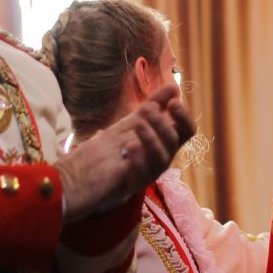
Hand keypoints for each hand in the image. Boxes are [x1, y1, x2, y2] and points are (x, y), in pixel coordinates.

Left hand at [56, 84, 194, 222]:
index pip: (186, 130)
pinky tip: (129, 146)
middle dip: (162, 123)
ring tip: (138, 124)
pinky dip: (139, 158)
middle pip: (175, 141)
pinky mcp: (134, 186)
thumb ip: (155, 104)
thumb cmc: (115, 146)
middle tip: (147, 109)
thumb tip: (173, 87)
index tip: (172, 103)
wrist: (86, 174)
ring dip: (152, 138)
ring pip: (163, 158)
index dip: (183, 117)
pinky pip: (144, 174)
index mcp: (165, 142)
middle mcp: (162, 158)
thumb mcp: (134, 120)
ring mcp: (150, 173)